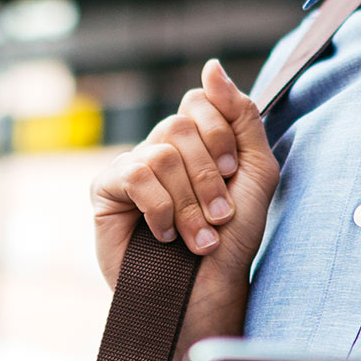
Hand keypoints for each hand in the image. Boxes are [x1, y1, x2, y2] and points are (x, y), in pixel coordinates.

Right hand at [91, 59, 280, 344]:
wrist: (206, 292)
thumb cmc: (232, 241)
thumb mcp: (256, 171)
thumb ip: (242, 116)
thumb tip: (211, 68)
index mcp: (194, 141)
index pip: (199, 102)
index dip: (221, 136)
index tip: (234, 174)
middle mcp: (159, 149)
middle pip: (180, 127)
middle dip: (209, 177)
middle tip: (219, 217)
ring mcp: (130, 168)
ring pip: (161, 153)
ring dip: (188, 202)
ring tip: (197, 237)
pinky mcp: (105, 192)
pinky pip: (135, 175)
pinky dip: (160, 209)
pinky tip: (163, 235)